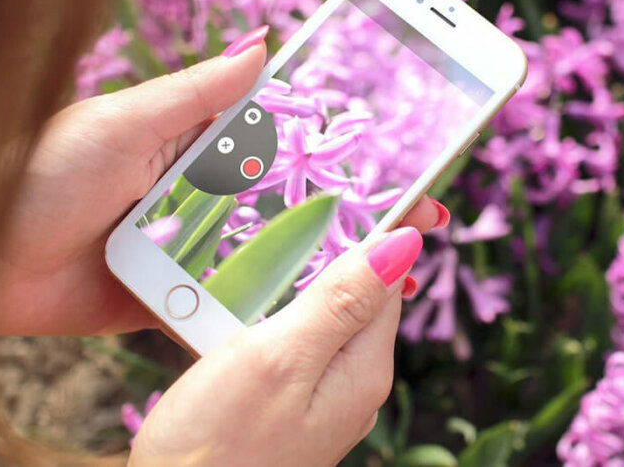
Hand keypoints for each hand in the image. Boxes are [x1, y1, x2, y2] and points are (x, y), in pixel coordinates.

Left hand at [0, 31, 447, 335]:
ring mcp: (198, 249)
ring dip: (335, 257)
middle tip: (425, 206)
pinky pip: (240, 303)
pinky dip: (282, 305)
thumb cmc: (42, 172)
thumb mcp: (126, 119)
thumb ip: (198, 94)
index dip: (347, 139)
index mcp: (199, 144)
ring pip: (279, 254)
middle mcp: (207, 195)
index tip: (403, 140)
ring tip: (397, 260)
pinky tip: (332, 304)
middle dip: (364, 203)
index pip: (291, 137)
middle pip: (300, 199)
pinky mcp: (181, 299)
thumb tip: (264, 43)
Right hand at [128, 225, 425, 465]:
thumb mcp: (280, 356)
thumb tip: (406, 244)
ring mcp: (319, 397)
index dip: (385, 228)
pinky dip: (280, 308)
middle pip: (360, 294)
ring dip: (306, 275)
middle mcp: (352, 382)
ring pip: (325, 315)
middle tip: (316, 197)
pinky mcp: (284, 405)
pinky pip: (296, 340)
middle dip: (344, 247)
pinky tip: (252, 293)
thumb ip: (342, 300)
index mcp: (363, 366)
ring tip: (282, 232)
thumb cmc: (218, 444)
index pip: (391, 277)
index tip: (378, 182)